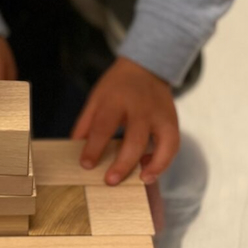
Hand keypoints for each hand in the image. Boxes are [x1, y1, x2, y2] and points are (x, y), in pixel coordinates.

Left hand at [72, 57, 178, 185]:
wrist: (146, 67)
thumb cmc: (117, 87)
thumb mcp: (96, 97)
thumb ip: (86, 123)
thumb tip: (74, 149)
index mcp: (116, 100)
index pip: (104, 126)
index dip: (94, 148)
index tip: (86, 165)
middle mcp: (141, 107)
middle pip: (135, 138)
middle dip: (123, 163)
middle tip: (110, 181)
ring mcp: (160, 114)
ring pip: (164, 143)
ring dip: (155, 165)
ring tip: (141, 180)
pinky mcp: (173, 120)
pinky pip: (174, 144)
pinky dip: (164, 161)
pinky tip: (149, 170)